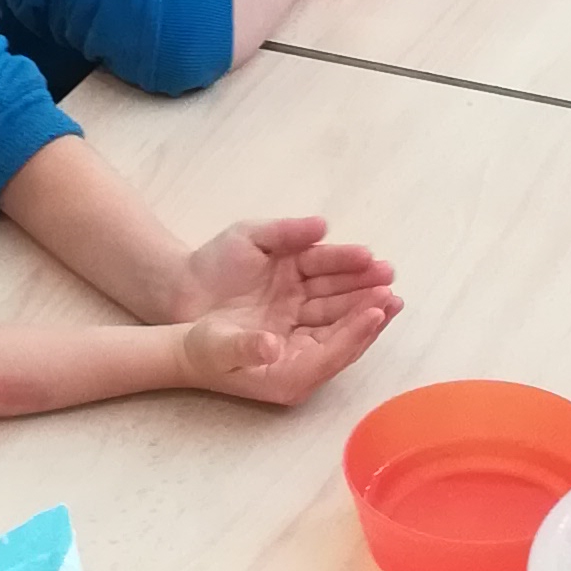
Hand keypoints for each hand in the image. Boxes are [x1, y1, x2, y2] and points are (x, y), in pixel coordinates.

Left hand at [164, 215, 400, 332]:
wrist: (180, 294)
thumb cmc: (214, 262)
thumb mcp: (249, 236)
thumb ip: (286, 231)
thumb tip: (323, 226)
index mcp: (295, 264)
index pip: (327, 263)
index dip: (349, 263)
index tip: (372, 261)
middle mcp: (300, 292)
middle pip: (339, 292)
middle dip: (366, 290)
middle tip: (390, 286)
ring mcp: (294, 318)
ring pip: (334, 316)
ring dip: (362, 312)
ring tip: (387, 306)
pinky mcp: (286, 344)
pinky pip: (319, 340)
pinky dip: (343, 335)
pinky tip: (363, 329)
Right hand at [181, 290, 396, 405]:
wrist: (188, 347)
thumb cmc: (201, 350)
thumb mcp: (216, 346)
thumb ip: (244, 347)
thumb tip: (270, 346)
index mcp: (288, 378)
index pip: (332, 354)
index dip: (356, 331)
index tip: (377, 309)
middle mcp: (303, 367)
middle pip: (346, 341)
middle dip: (371, 316)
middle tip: (393, 293)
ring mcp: (305, 349)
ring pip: (343, 326)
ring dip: (366, 305)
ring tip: (389, 285)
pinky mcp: (302, 332)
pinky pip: (334, 318)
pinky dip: (351, 301)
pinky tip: (367, 285)